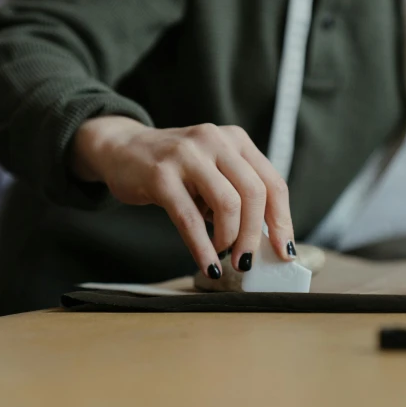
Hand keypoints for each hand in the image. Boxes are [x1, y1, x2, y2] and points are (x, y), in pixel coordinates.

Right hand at [71, 116, 296, 278]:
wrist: (121, 149)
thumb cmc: (175, 169)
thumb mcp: (212, 171)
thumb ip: (237, 196)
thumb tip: (264, 243)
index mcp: (236, 140)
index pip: (273, 183)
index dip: (282, 221)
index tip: (283, 251)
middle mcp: (215, 141)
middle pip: (254, 194)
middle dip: (255, 236)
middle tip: (247, 261)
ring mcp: (188, 154)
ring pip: (228, 204)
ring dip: (230, 239)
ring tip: (223, 256)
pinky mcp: (160, 175)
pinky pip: (189, 218)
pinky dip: (202, 248)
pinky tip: (208, 266)